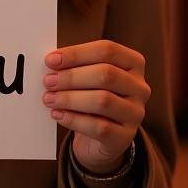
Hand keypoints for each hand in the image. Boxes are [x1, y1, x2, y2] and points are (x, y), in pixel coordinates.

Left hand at [43, 39, 149, 174]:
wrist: (103, 136)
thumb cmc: (93, 96)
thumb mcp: (89, 77)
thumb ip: (76, 66)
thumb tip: (52, 62)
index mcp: (133, 63)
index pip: (107, 50)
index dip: (77, 53)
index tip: (51, 60)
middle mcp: (139, 87)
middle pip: (106, 74)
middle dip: (72, 77)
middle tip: (48, 81)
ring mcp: (135, 113)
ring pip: (103, 101)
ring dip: (70, 98)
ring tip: (49, 98)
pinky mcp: (125, 137)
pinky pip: (99, 127)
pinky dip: (74, 119)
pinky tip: (57, 114)